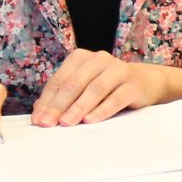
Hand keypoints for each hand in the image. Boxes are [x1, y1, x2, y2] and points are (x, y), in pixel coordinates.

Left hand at [32, 51, 166, 126]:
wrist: (143, 82)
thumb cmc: (105, 87)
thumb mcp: (82, 88)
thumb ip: (61, 97)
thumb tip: (40, 113)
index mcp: (81, 58)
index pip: (60, 80)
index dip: (47, 101)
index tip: (38, 120)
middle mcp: (99, 59)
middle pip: (75, 83)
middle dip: (59, 105)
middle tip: (48, 123)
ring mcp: (118, 70)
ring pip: (95, 89)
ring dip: (79, 107)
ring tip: (67, 123)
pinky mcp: (133, 84)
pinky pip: (116, 98)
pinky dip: (102, 110)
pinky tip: (90, 121)